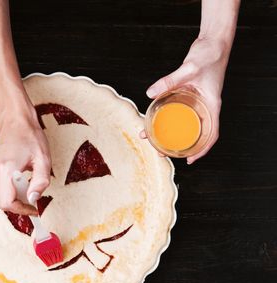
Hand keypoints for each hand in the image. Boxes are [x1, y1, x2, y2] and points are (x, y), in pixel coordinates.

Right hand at [0, 103, 50, 215]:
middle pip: (2, 202)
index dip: (22, 210)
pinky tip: (19, 178)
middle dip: (19, 204)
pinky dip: (9, 189)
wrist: (14, 118)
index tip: (34, 208)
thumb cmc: (30, 135)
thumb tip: (33, 199)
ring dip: (14, 197)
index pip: (8, 202)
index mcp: (6, 169)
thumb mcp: (43, 159)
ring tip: (27, 183)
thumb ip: (40, 182)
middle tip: (33, 196)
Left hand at [143, 36, 231, 163]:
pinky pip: (178, 110)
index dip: (202, 150)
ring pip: (184, 122)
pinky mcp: (189, 94)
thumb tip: (150, 93)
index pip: (212, 134)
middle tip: (160, 151)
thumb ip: (170, 80)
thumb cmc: (209, 55)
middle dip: (178, 145)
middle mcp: (205, 105)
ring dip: (168, 131)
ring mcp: (197, 100)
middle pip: (194, 132)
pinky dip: (167, 116)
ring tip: (150, 137)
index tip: (190, 160)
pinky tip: (153, 118)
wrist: (213, 42)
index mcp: (212, 105)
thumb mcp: (189, 69)